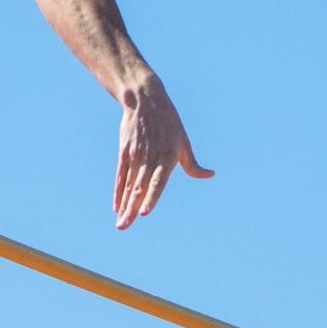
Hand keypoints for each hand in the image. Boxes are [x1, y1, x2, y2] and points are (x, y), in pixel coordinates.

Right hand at [113, 78, 212, 228]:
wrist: (144, 100)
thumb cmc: (168, 122)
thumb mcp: (183, 140)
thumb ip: (192, 163)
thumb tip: (210, 175)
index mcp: (167, 155)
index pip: (158, 182)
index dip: (151, 198)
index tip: (144, 213)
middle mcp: (149, 157)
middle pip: (139, 188)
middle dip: (132, 209)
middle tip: (124, 227)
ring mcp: (135, 155)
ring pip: (129, 185)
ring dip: (124, 206)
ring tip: (121, 224)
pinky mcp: (124, 152)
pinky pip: (120, 176)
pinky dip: (118, 192)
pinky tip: (117, 207)